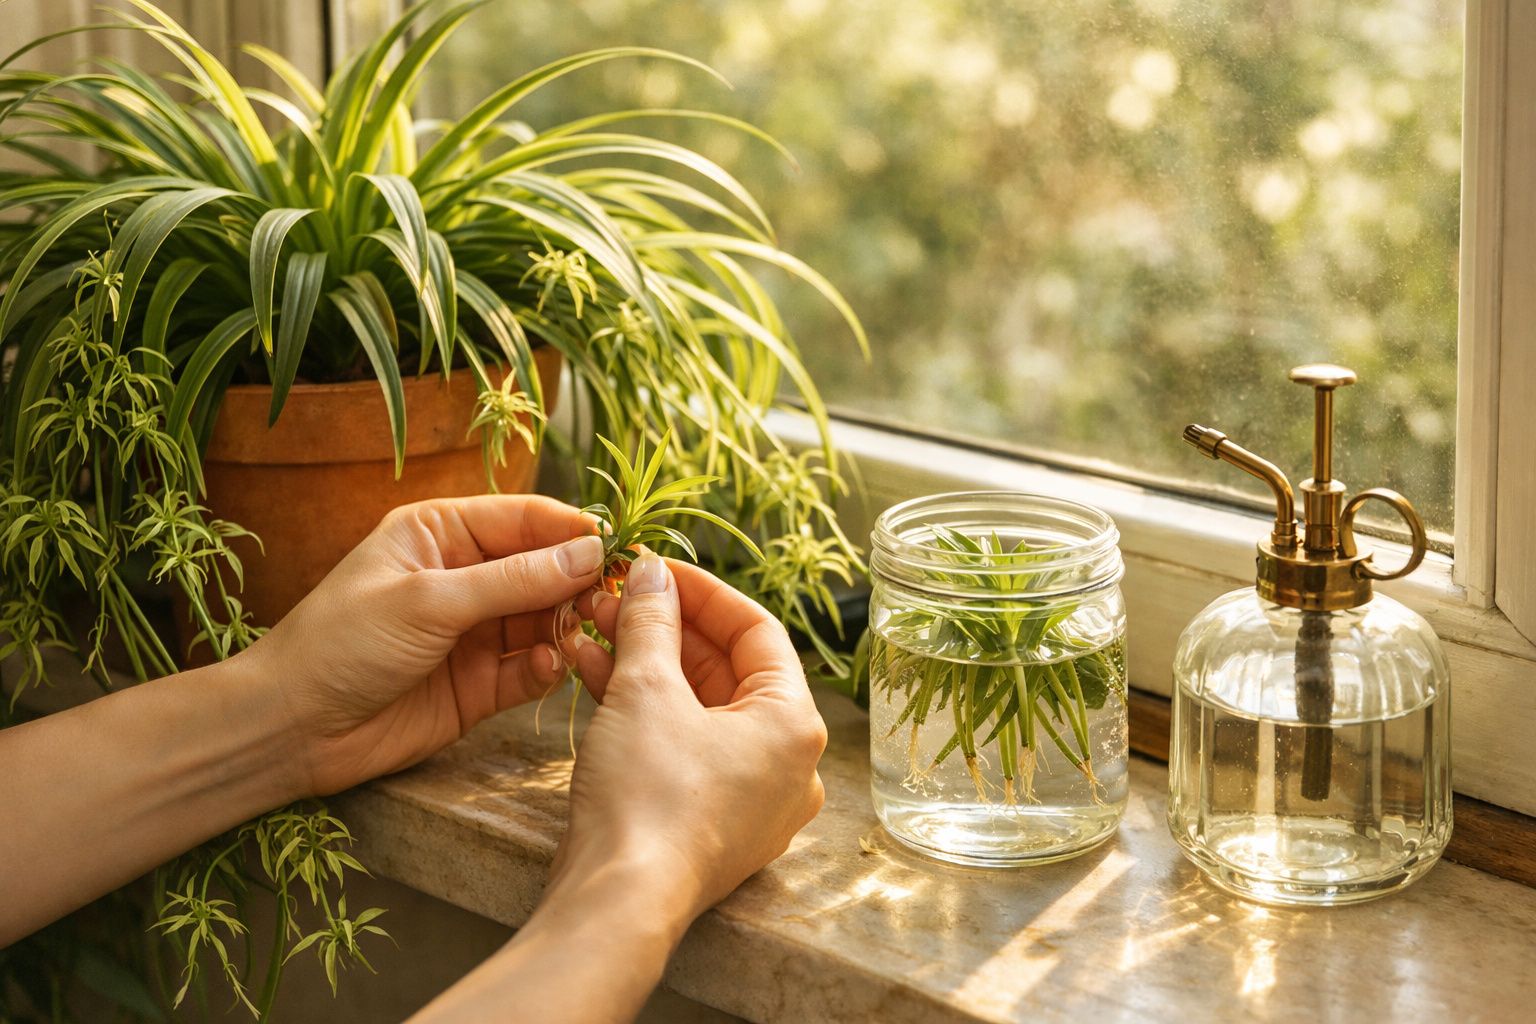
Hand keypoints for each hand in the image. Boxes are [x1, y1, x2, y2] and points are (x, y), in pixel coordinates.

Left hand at [246, 495, 603, 795]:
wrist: (293, 729)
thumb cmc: (342, 644)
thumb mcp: (428, 601)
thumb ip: (512, 580)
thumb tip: (587, 553)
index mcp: (441, 534)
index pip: (525, 520)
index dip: (572, 530)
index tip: (617, 547)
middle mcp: (464, 577)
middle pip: (544, 569)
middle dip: (578, 582)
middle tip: (610, 600)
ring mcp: (474, 632)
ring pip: (545, 619)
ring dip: (569, 626)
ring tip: (585, 634)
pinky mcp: (480, 684)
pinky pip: (532, 669)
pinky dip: (548, 668)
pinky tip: (551, 668)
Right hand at [556, 554, 827, 921]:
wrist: (617, 902)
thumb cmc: (648, 800)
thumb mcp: (645, 691)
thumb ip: (652, 623)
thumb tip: (651, 575)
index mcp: (794, 724)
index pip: (756, 630)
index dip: (700, 591)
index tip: (655, 567)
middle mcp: (786, 764)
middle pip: (727, 669)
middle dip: (664, 629)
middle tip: (615, 599)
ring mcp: (751, 799)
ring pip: (700, 709)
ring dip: (646, 665)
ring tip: (592, 629)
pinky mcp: (711, 823)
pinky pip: (686, 748)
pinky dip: (646, 712)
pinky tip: (593, 677)